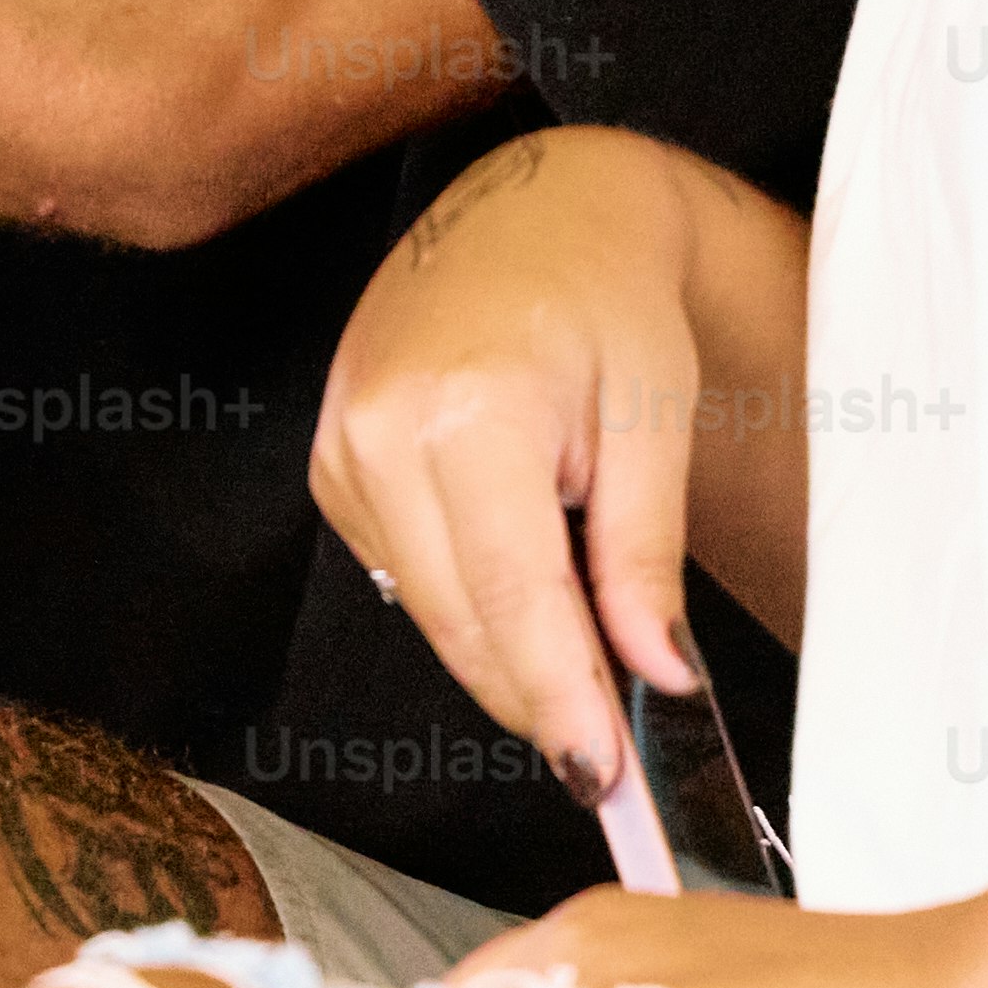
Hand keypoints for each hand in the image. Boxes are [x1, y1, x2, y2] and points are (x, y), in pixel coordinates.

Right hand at [312, 127, 713, 801]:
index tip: (602, 775)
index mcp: (468, 409)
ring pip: (429, 613)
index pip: (513, 596)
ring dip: (507, 651)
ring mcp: (342, 448)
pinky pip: (403, 577)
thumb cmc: (608, 300)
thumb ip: (644, 558)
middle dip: (540, 697)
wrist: (537, 212)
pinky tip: (520, 568)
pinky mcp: (331, 466)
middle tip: (613, 751)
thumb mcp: (654, 421)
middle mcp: (382, 430)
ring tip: (585, 641)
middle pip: (462, 621)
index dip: (560, 699)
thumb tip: (656, 679)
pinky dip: (468, 601)